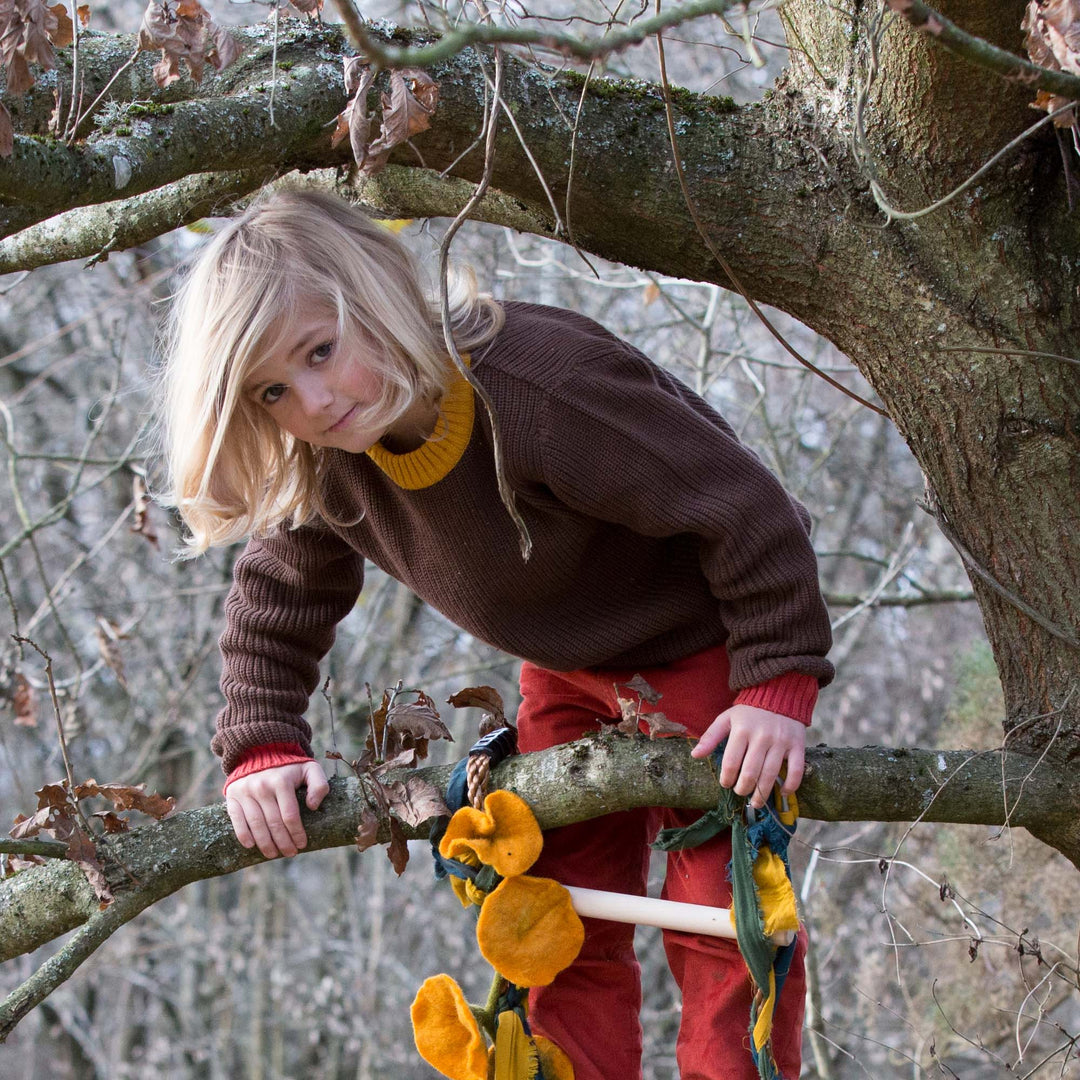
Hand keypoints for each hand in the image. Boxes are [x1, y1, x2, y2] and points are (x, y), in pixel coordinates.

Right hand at [225, 761, 329, 858]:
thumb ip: (319, 785)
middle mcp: (262, 786)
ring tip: (274, 854)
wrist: (261, 751)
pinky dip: (243, 835)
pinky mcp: (233, 795)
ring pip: (256, 825)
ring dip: (265, 843)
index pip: (290, 815)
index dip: (296, 833)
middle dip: (283, 842)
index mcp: (282, 781)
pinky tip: (252, 846)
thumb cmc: (290, 766)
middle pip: (273, 823)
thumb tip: (313, 806)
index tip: (302, 844)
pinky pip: (236, 819)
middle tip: (290, 853)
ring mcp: (245, 791)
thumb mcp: (310, 769)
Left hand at [690, 704, 804, 809]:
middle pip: (750, 772)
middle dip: (743, 788)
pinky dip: (791, 785)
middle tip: (740, 792)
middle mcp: (762, 737)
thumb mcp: (726, 718)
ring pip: (771, 774)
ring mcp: (781, 742)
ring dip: (762, 793)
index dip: (727, 778)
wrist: (779, 694)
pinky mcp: (797, 745)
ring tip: (756, 802)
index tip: (726, 784)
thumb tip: (695, 755)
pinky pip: (796, 770)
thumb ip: (710, 736)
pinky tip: (783, 793)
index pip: (731, 762)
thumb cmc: (749, 712)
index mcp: (742, 730)